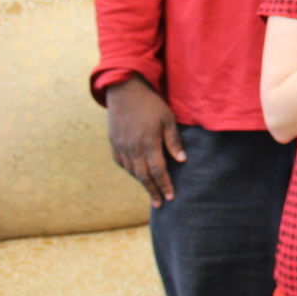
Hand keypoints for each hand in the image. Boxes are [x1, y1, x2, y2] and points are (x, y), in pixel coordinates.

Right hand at [106, 76, 184, 206]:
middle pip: (144, 176)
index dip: (164, 185)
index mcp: (148, 143)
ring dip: (142, 183)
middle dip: (153, 191)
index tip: (170, 197)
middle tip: (160, 203)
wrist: (124, 91)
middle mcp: (133, 148)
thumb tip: (182, 160)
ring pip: (132, 171)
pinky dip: (131, 172)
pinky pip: (122, 163)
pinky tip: (137, 176)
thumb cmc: (151, 104)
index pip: (158, 171)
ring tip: (151, 193)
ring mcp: (121, 147)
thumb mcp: (167, 119)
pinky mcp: (114, 143)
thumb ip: (173, 141)